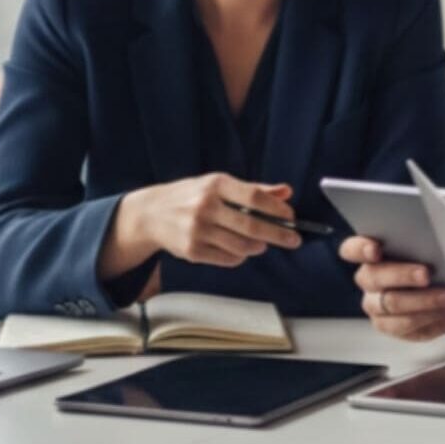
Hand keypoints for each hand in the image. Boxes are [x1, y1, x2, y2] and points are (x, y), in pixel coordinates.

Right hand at [103, 174, 301, 276]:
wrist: (150, 214)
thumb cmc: (191, 196)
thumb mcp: (218, 185)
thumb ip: (253, 189)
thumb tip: (286, 191)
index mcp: (215, 185)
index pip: (254, 197)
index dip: (277, 209)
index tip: (291, 216)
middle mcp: (206, 206)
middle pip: (252, 225)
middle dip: (278, 234)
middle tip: (294, 239)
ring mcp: (197, 230)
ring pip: (242, 246)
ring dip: (259, 246)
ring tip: (262, 243)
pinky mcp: (192, 251)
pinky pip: (228, 258)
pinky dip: (240, 256)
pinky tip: (240, 250)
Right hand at [337, 235, 444, 340]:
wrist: (442, 291)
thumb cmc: (430, 261)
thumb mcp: (425, 249)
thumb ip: (421, 245)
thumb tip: (436, 244)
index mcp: (368, 253)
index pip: (352, 249)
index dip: (361, 249)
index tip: (376, 249)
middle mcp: (368, 280)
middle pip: (375, 277)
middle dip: (403, 275)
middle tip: (426, 275)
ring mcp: (375, 305)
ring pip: (392, 304)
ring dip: (423, 300)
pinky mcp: (389, 327)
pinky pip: (407, 325)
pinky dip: (431, 317)